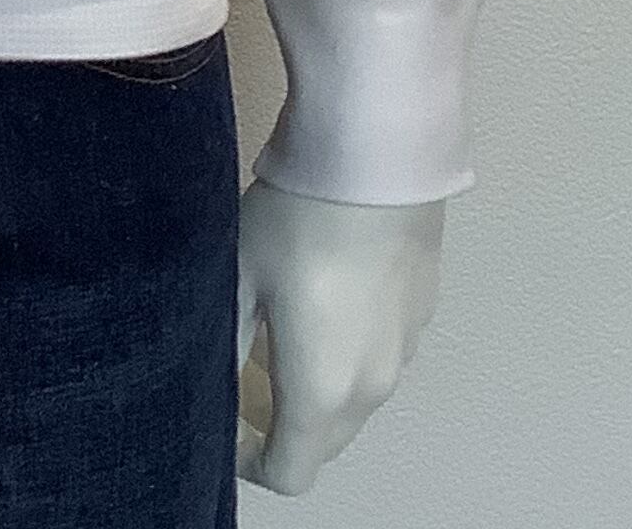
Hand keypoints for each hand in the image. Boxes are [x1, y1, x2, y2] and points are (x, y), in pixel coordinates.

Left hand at [234, 179, 443, 494]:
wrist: (375, 159)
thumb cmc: (295, 221)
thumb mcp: (239, 279)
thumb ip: (224, 347)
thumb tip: (211, 389)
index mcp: (322, 391)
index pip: (289, 472)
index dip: (249, 461)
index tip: (222, 424)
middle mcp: (372, 387)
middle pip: (325, 442)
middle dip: (282, 426)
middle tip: (242, 372)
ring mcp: (404, 352)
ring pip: (355, 401)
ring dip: (316, 389)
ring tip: (277, 326)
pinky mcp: (421, 314)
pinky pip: (377, 358)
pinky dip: (346, 353)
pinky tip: (321, 294)